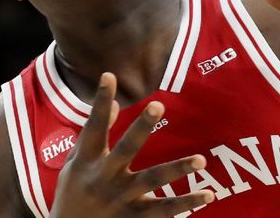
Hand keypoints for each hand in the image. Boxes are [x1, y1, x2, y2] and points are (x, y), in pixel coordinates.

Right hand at [50, 72, 214, 216]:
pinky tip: (208, 195)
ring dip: (177, 169)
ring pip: (152, 181)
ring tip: (201, 160)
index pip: (94, 127)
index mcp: (87, 162)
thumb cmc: (72, 195)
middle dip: (141, 127)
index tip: (109, 76)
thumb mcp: (76, 164)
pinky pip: (164, 211)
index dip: (101, 102)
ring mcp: (121, 200)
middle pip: (125, 149)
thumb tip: (118, 103)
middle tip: (158, 105)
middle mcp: (104, 179)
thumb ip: (94, 135)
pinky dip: (186, 203)